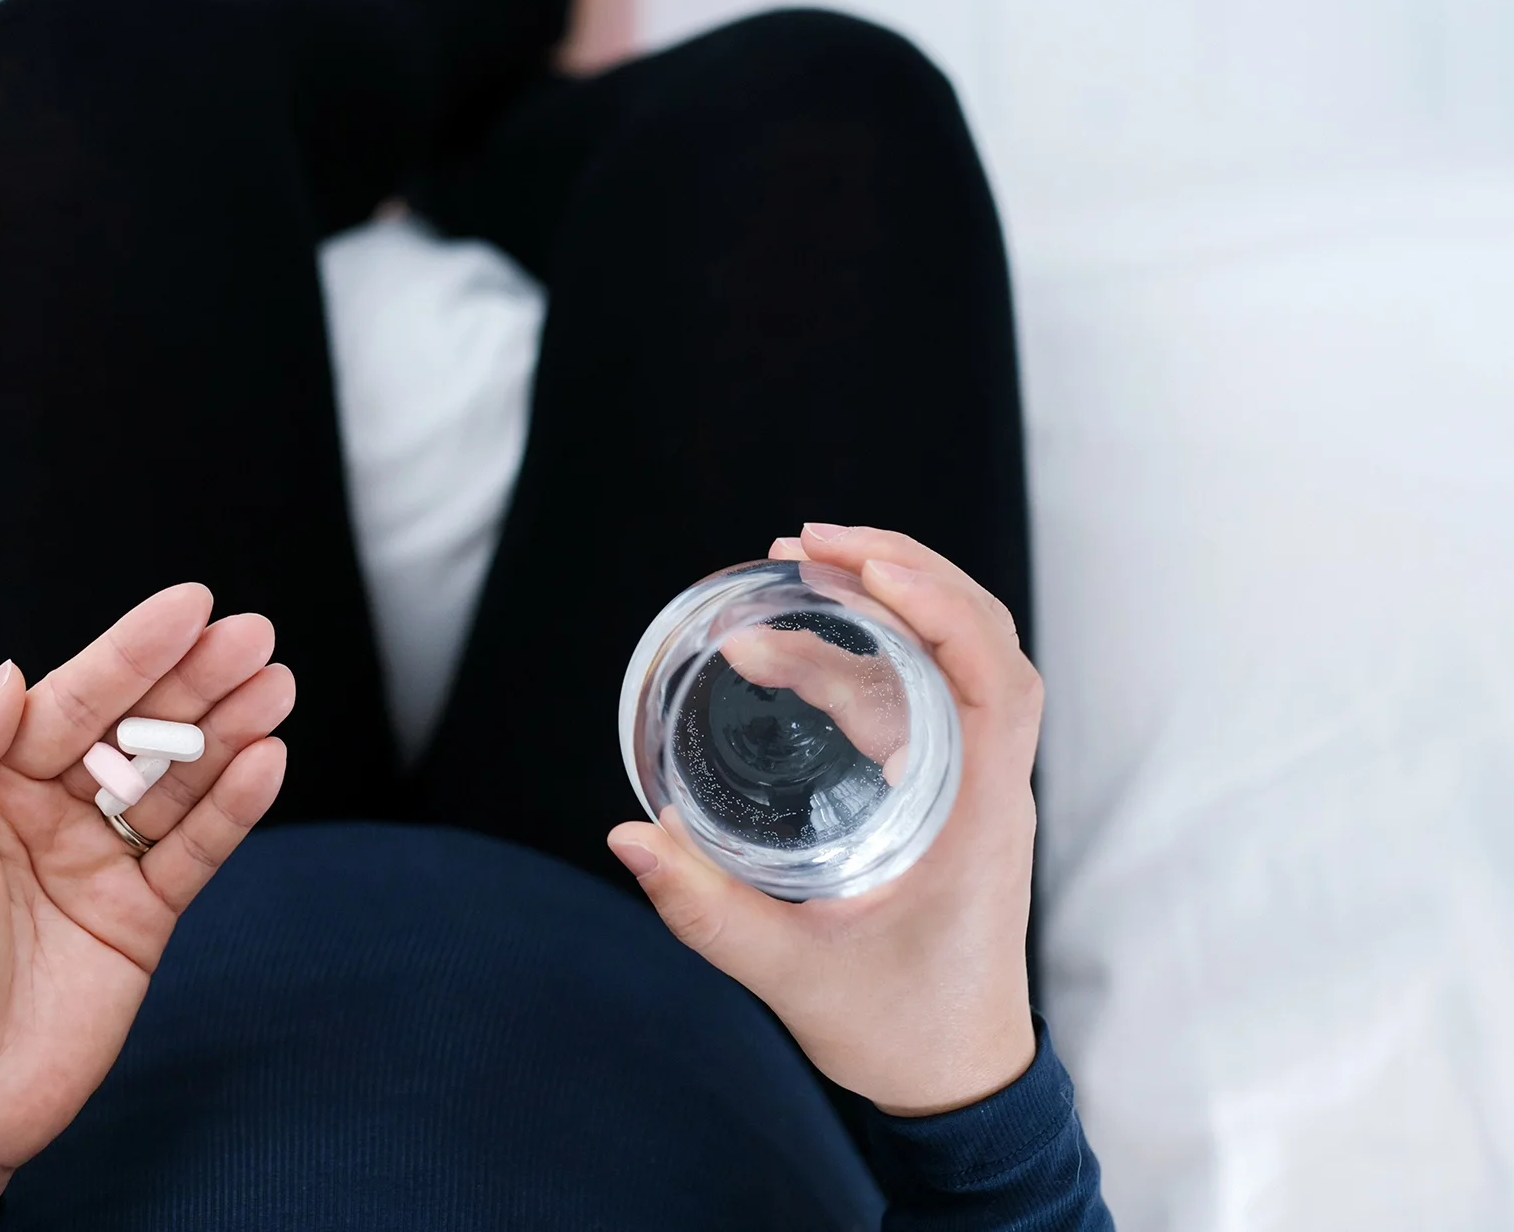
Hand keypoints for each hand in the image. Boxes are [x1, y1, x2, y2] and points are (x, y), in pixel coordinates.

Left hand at [0, 585, 294, 1227]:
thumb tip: (10, 674)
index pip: (68, 699)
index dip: (129, 651)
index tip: (188, 606)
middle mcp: (46, 813)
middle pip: (134, 728)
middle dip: (195, 679)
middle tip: (256, 635)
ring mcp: (98, 864)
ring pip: (175, 781)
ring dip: (228, 731)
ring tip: (277, 685)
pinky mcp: (140, 919)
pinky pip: (194, 852)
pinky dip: (234, 808)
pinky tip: (268, 761)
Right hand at [608, 524, 1040, 1116]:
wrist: (955, 1082)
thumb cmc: (901, 1031)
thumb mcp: (791, 975)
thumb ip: (707, 909)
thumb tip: (632, 838)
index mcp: (979, 816)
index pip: (993, 676)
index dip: (935, 605)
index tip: (860, 567)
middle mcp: (989, 785)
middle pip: (978, 638)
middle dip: (898, 573)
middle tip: (804, 544)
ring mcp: (973, 785)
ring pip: (947, 660)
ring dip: (875, 608)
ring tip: (784, 580)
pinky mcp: (945, 795)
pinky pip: (918, 697)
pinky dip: (861, 659)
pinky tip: (784, 657)